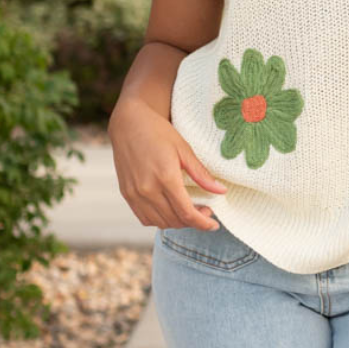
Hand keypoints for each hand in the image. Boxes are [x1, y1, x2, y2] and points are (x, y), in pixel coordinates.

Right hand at [109, 97, 226, 229]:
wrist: (128, 123)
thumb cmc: (158, 132)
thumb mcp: (184, 149)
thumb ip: (201, 174)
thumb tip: (221, 191)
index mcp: (165, 177)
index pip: (187, 213)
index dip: (202, 223)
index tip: (213, 224)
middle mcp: (148, 189)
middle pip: (175, 220)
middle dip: (193, 222)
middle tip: (204, 211)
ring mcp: (135, 193)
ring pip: (160, 223)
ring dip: (177, 222)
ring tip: (188, 211)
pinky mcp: (126, 194)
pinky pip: (145, 218)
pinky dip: (159, 220)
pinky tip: (169, 210)